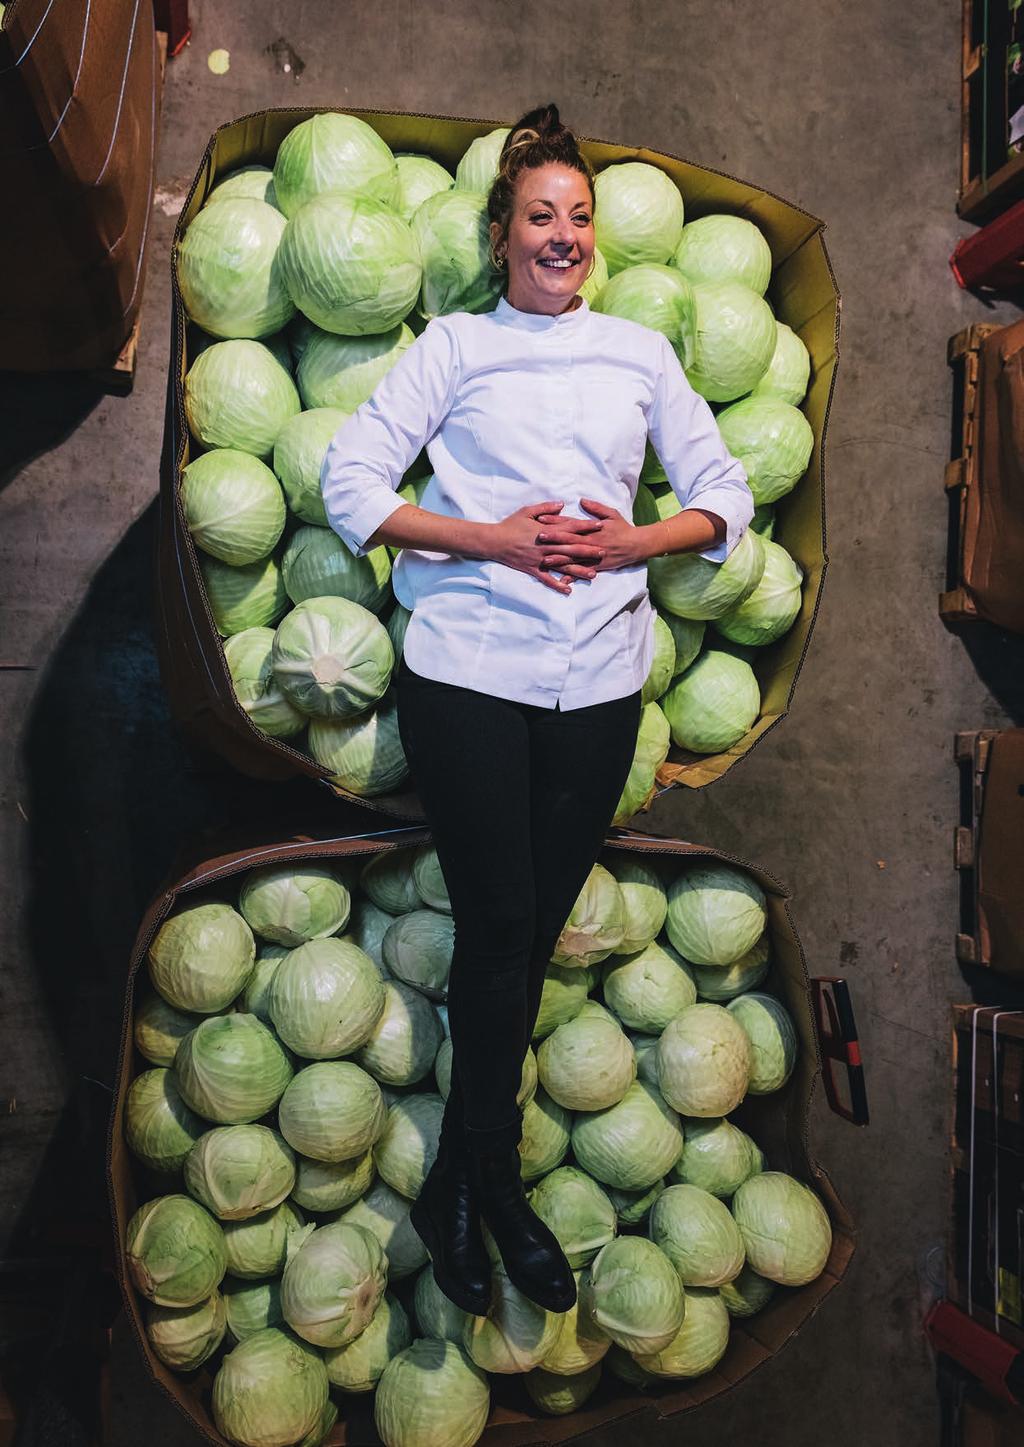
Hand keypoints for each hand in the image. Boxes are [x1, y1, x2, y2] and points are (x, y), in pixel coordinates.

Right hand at [490, 501, 604, 593]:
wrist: (494, 541)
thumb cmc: (510, 525)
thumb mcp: (527, 511)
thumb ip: (545, 508)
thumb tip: (562, 505)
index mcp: (546, 531)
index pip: (569, 528)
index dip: (585, 527)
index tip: (599, 526)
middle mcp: (545, 546)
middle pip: (571, 548)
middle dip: (588, 550)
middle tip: (604, 552)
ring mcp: (539, 559)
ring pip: (562, 565)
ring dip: (578, 570)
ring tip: (593, 574)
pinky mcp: (533, 569)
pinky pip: (547, 579)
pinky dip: (557, 584)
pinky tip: (568, 590)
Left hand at [537, 498, 642, 573]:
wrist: (637, 545)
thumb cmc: (623, 528)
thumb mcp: (611, 514)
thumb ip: (596, 508)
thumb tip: (582, 500)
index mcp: (592, 529)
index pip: (571, 523)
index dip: (556, 521)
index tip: (542, 519)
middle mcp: (591, 542)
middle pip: (569, 540)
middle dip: (553, 538)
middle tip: (538, 537)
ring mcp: (594, 555)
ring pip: (574, 557)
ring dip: (559, 558)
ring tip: (545, 559)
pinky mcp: (598, 566)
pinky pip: (583, 572)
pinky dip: (573, 576)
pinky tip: (562, 580)